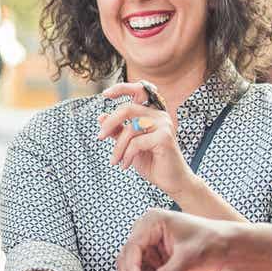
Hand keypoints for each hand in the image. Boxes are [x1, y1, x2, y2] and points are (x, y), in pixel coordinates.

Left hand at [96, 83, 194, 199]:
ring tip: (115, 161)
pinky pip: (136, 143)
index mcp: (152, 113)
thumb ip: (118, 130)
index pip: (139, 91)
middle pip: (128, 108)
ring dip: (118, 147)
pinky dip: (127, 155)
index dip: (121, 88)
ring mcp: (164, 124)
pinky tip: (125, 165)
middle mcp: (160, 114)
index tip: (105, 94)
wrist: (171, 181)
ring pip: (130, 129)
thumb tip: (101, 117)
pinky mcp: (165, 137)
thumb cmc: (152, 162)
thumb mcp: (129, 145)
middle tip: (100, 137)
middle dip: (110, 123)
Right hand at [117, 208, 233, 270]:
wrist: (228, 247)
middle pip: (128, 258)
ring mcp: (150, 246)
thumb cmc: (212, 241)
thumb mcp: (190, 257)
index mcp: (152, 221)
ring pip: (133, 268)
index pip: (132, 247)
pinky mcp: (156, 258)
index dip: (131, 269)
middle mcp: (147, 232)